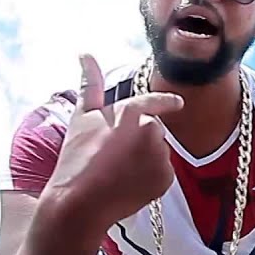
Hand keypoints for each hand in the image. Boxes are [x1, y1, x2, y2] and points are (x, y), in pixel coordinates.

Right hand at [44, 54, 182, 228]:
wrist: (81, 201)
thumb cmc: (76, 157)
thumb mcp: (82, 117)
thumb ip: (90, 84)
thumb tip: (85, 53)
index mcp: (132, 112)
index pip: (156, 102)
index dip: (167, 102)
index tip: (177, 103)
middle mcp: (152, 130)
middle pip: (153, 130)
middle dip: (138, 139)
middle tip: (113, 154)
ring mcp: (161, 155)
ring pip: (158, 152)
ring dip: (145, 157)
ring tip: (118, 170)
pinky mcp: (166, 179)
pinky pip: (162, 173)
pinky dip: (150, 177)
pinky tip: (128, 183)